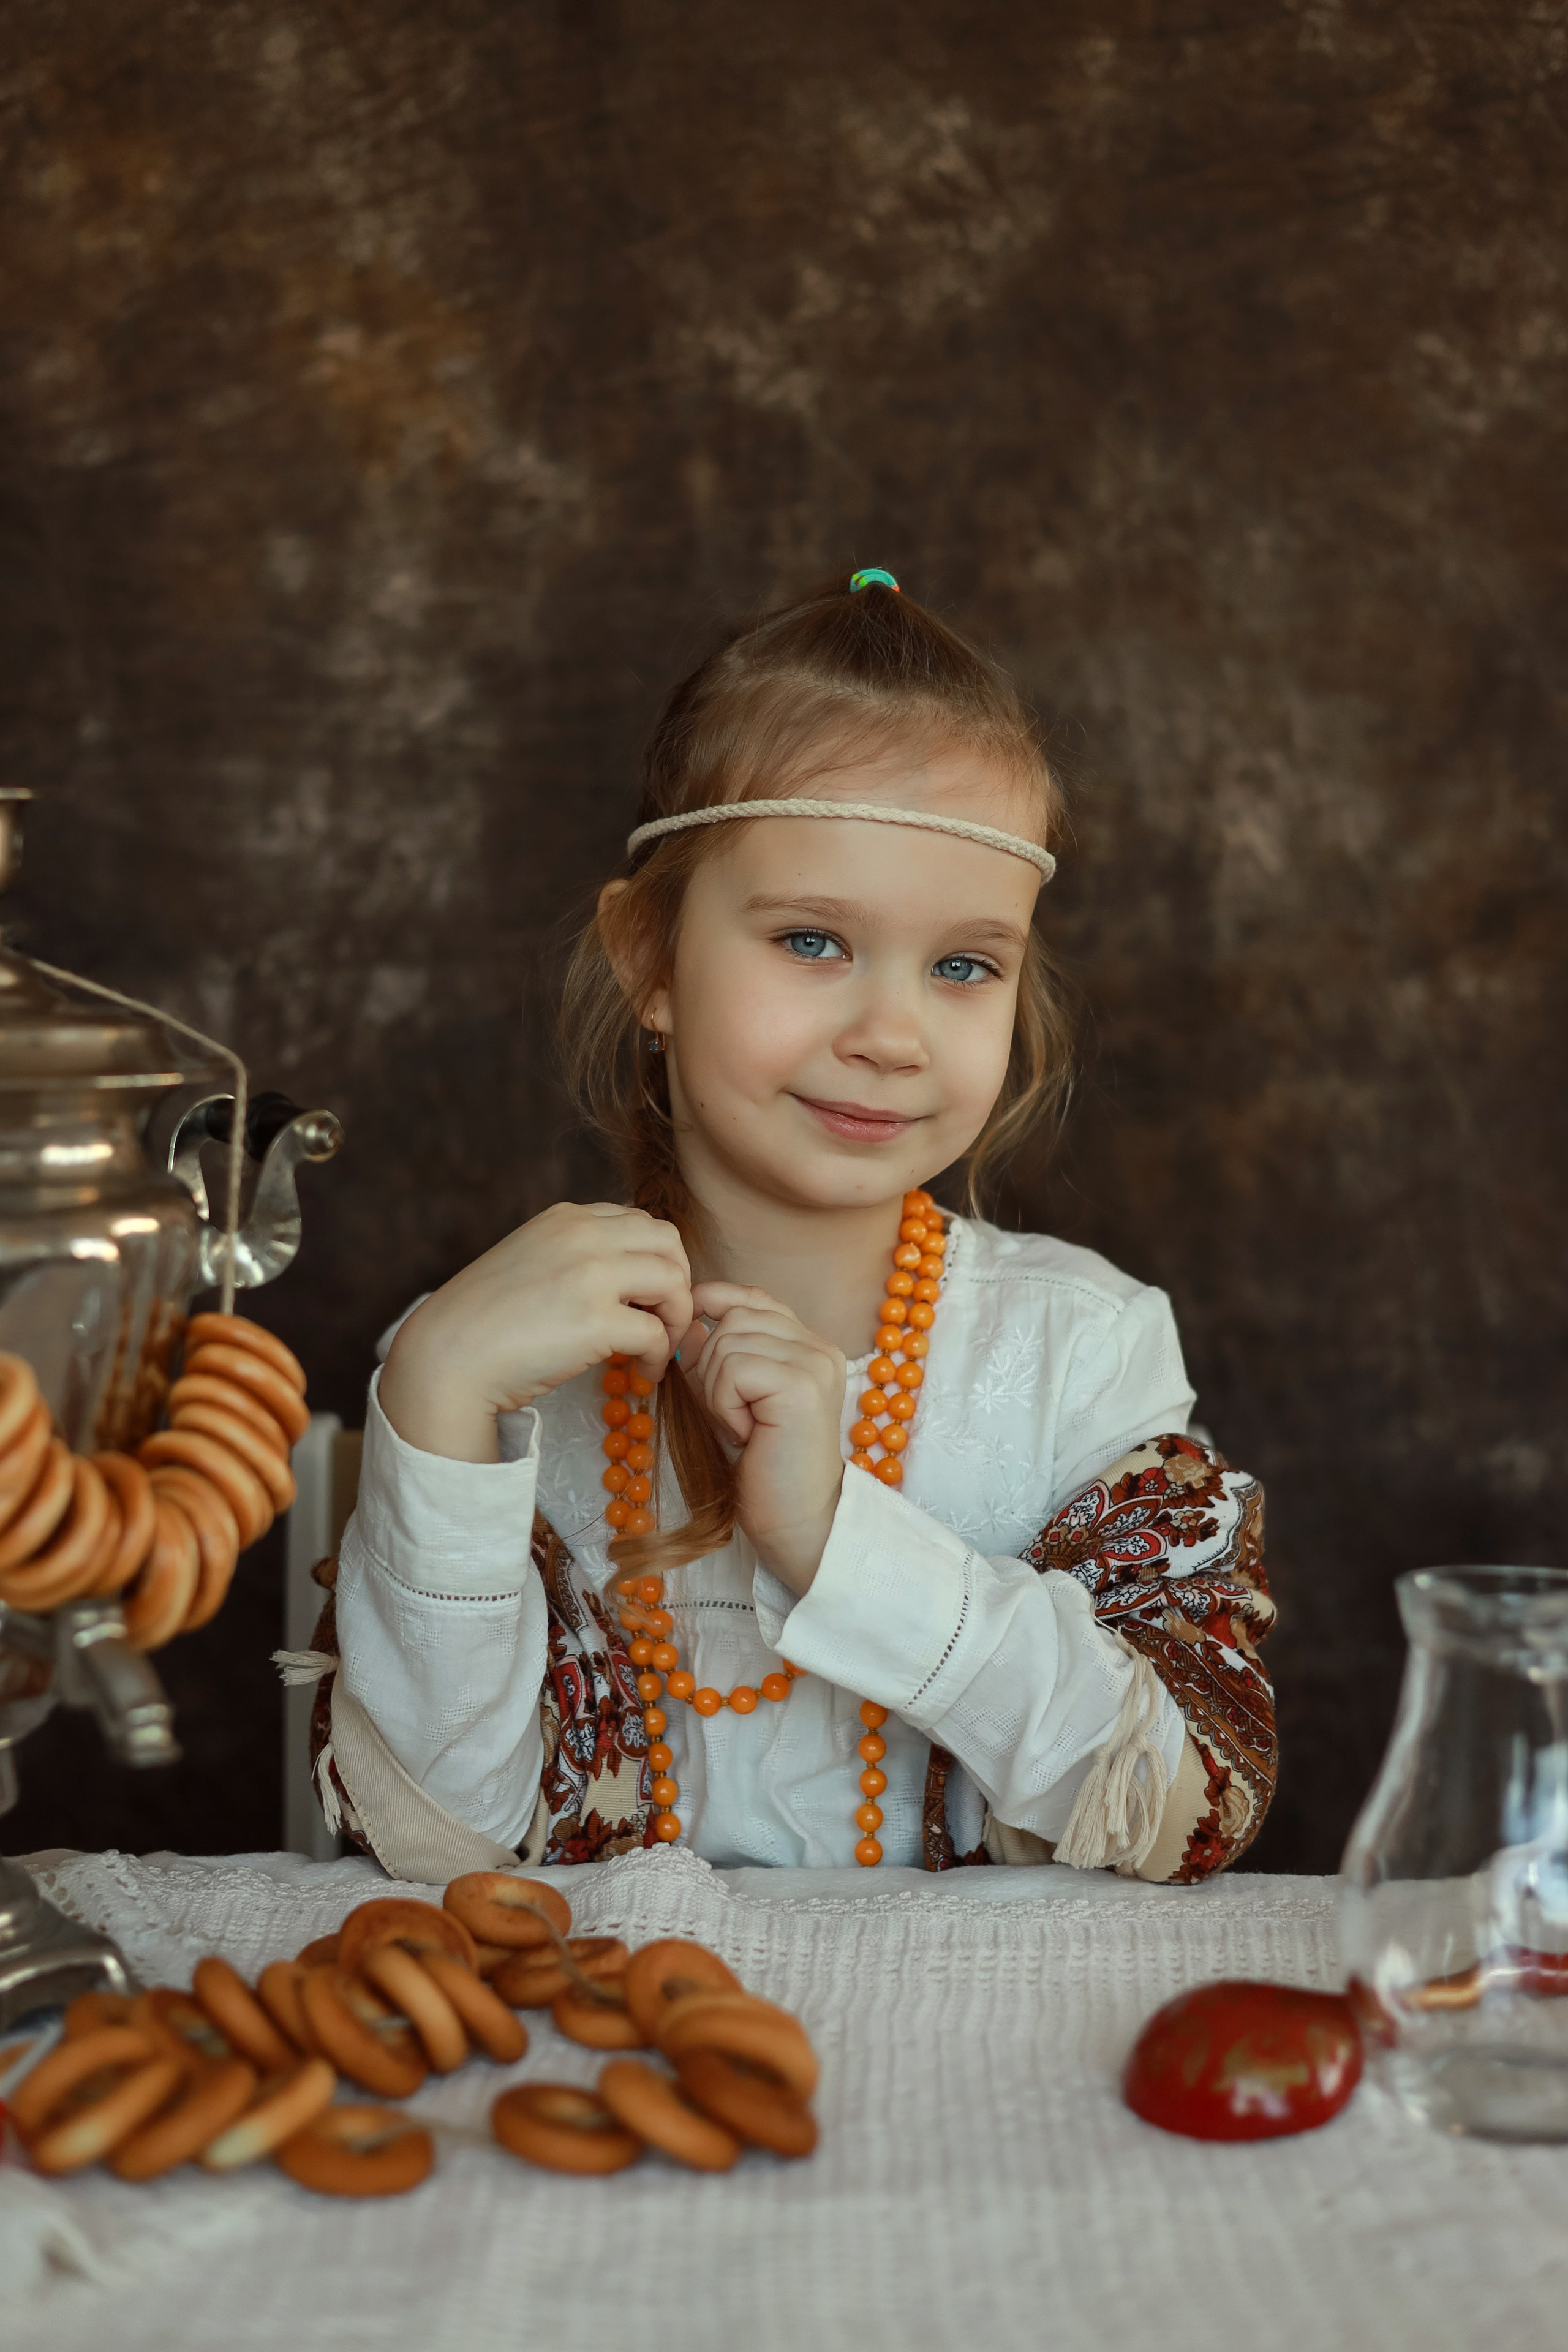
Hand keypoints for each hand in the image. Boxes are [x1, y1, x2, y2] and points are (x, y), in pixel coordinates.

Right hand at [379, 1202, 691, 1461]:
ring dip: (676, 1318)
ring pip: (673, 1281)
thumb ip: (574, 1257)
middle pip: (669, 1242)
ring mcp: (591, 1273)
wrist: (446, 1358)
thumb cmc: (484, 1322)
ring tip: (657, 1349)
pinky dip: (661, 1356)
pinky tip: (644, 1373)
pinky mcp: (596, 1320)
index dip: (654, 1263)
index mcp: (566, 1218)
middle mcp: (583, 1233)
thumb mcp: (531, 1262)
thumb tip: (626, 1281)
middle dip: (678, 1282)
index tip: (646, 1299)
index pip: (640, 1223)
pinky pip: (657, 1333)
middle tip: (665, 1322)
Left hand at [682, 1282, 846, 1595]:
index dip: (715, 1304)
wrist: (795, 1519)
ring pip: (729, 1340)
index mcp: (809, 1346)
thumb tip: (686, 1320)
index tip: (690, 1331)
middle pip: (735, 1316)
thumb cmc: (760, 1464)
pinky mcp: (802, 1386)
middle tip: (728, 1412)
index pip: (754, 1297)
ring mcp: (815, 1364)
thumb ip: (717, 1355)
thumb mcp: (732, 1397)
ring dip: (716, 1387)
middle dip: (710, 1363)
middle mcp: (819, 1347)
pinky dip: (724, 1402)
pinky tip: (745, 1433)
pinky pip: (734, 1369)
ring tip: (739, 1425)